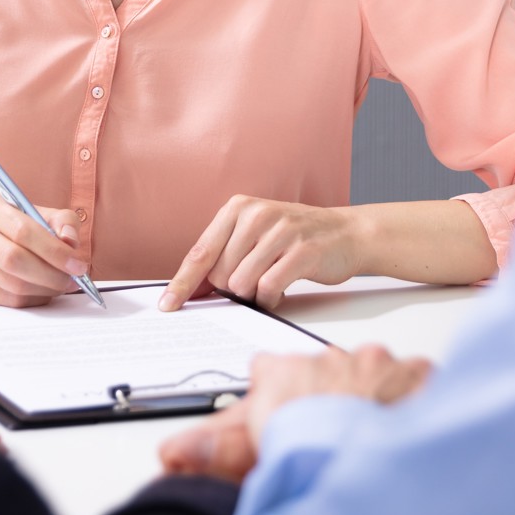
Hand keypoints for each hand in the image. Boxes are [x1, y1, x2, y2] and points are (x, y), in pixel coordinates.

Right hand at [0, 194, 88, 307]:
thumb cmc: (18, 226)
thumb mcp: (42, 214)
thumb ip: (63, 222)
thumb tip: (70, 241)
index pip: (23, 231)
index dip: (54, 251)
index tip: (77, 265)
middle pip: (14, 259)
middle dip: (51, 274)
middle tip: (72, 280)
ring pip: (13, 284)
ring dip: (45, 289)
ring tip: (61, 284)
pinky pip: (10, 300)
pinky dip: (34, 298)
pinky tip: (44, 290)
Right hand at [158, 346, 430, 480]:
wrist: (361, 450)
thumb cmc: (304, 446)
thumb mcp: (245, 448)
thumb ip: (208, 446)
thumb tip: (168, 453)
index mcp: (283, 370)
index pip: (271, 369)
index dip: (277, 393)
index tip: (284, 414)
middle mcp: (328, 358)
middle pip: (327, 370)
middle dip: (331, 393)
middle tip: (333, 431)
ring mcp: (375, 362)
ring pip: (375, 373)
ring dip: (375, 396)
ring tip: (373, 431)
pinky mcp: (414, 373)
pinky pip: (419, 380)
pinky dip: (417, 399)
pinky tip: (411, 424)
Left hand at [159, 196, 361, 311]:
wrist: (348, 233)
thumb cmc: (295, 239)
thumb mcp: (255, 236)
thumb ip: (223, 256)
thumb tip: (190, 289)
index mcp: (238, 209)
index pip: (200, 253)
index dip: (181, 283)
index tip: (167, 305)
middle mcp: (257, 216)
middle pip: (219, 274)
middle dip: (232, 289)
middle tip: (255, 279)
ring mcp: (281, 232)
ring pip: (241, 283)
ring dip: (252, 295)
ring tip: (270, 282)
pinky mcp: (302, 251)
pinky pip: (268, 288)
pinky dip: (270, 299)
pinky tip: (280, 291)